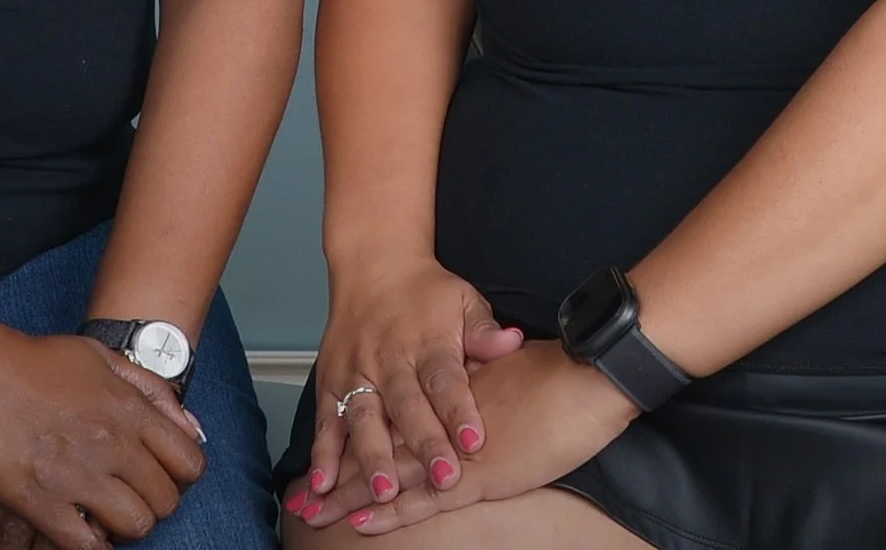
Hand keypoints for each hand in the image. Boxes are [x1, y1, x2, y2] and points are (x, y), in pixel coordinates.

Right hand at [0, 330, 206, 549]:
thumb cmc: (33, 360)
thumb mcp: (100, 357)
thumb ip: (150, 390)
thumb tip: (193, 430)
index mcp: (128, 408)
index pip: (188, 460)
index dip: (183, 475)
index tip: (164, 475)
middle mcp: (111, 443)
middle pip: (165, 499)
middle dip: (155, 503)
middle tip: (132, 496)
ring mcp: (77, 475)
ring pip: (135, 525)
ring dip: (125, 525)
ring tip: (107, 514)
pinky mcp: (41, 502)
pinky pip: (86, 545)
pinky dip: (91, 544)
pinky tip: (81, 530)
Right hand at [285, 257, 524, 522]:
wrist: (373, 265)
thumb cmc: (426, 292)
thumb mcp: (463, 300)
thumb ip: (484, 330)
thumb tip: (511, 342)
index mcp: (428, 342)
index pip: (445, 380)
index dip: (459, 411)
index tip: (475, 441)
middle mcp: (390, 359)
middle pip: (407, 406)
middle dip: (424, 444)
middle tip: (442, 479)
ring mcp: (357, 372)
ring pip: (364, 418)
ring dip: (372, 456)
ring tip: (383, 491)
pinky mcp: (330, 382)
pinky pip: (325, 421)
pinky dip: (322, 454)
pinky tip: (323, 484)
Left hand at [317, 341, 636, 535]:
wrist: (585, 376)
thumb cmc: (556, 373)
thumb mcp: (511, 364)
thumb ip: (483, 366)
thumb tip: (472, 364)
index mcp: (445, 393)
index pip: (392, 419)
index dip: (357, 438)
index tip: (326, 456)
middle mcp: (438, 420)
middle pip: (378, 449)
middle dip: (337, 475)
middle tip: (299, 498)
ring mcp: (453, 450)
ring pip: (389, 475)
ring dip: (348, 495)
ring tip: (311, 514)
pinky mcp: (473, 475)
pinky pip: (422, 497)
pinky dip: (390, 510)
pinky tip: (361, 521)